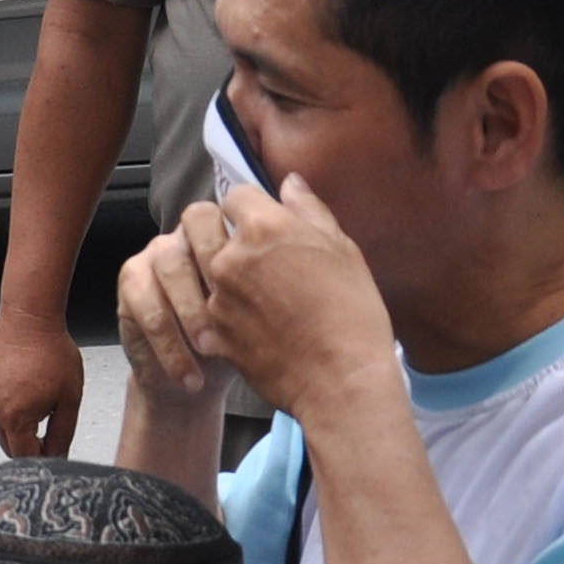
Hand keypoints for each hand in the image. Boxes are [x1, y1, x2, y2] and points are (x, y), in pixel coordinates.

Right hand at [0, 307, 89, 457]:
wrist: (29, 316)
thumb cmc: (52, 351)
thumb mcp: (69, 397)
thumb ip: (63, 433)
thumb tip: (59, 455)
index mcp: (15, 418)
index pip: (25, 457)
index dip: (43, 460)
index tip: (56, 453)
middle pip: (9, 446)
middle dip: (29, 447)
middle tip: (51, 433)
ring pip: (2, 427)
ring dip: (19, 427)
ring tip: (40, 402)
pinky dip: (10, 408)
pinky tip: (27, 389)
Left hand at [132, 179, 395, 424]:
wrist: (341, 381)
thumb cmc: (352, 314)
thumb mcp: (343, 250)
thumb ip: (309, 210)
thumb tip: (290, 183)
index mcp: (264, 227)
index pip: (235, 197)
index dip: (252, 209)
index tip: (267, 226)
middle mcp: (230, 258)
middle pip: (213, 234)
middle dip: (232, 243)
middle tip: (267, 267)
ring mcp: (217, 299)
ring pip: (212, 276)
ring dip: (230, 282)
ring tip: (268, 303)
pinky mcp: (214, 335)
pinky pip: (213, 315)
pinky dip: (229, 319)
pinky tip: (261, 331)